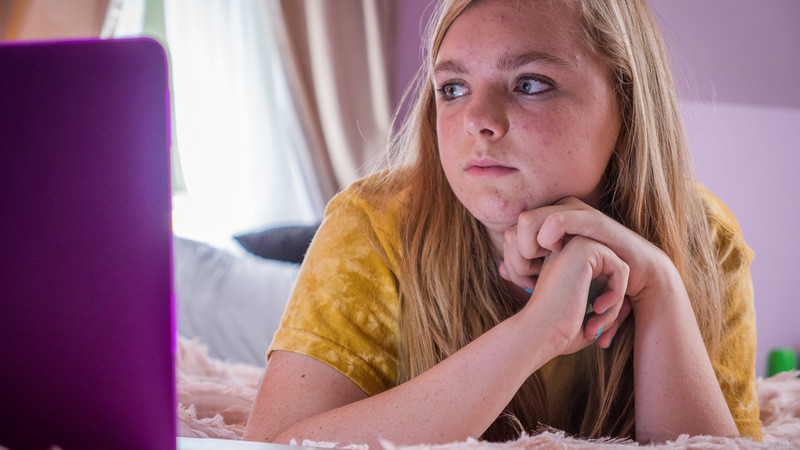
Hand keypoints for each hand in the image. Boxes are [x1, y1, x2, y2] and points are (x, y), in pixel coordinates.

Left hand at [500, 197, 678, 305]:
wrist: (637, 279)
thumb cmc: (595, 281)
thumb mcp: (558, 277)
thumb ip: (529, 273)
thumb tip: (501, 268)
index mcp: (545, 224)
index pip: (510, 235)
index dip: (512, 261)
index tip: (525, 282)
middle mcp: (556, 211)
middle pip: (514, 227)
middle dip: (517, 257)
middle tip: (530, 277)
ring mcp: (573, 211)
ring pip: (527, 221)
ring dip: (527, 249)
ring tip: (541, 267)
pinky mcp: (589, 218)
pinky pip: (554, 220)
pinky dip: (547, 239)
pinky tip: (556, 255)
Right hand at [520, 235, 630, 355]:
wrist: (538, 334)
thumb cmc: (560, 332)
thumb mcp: (590, 320)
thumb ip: (609, 309)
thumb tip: (631, 303)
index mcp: (565, 266)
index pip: (604, 280)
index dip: (608, 308)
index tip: (595, 331)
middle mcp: (568, 252)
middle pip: (613, 274)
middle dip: (613, 305)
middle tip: (598, 330)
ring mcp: (574, 247)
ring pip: (619, 270)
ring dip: (616, 302)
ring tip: (598, 323)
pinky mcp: (584, 249)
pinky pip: (621, 268)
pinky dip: (617, 294)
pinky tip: (598, 309)